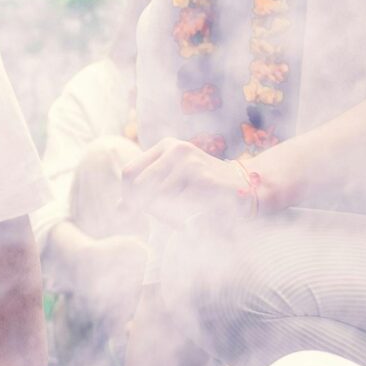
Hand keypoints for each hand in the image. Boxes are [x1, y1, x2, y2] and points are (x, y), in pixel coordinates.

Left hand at [123, 139, 259, 217]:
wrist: (247, 190)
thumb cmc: (203, 192)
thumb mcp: (172, 185)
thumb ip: (145, 194)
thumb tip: (117, 210)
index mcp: (166, 147)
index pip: (129, 173)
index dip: (128, 197)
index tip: (132, 213)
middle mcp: (176, 150)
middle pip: (139, 187)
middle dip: (145, 208)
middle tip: (163, 217)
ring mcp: (190, 162)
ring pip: (158, 200)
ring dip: (167, 215)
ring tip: (186, 214)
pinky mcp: (204, 179)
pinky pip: (178, 207)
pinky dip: (183, 218)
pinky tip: (198, 214)